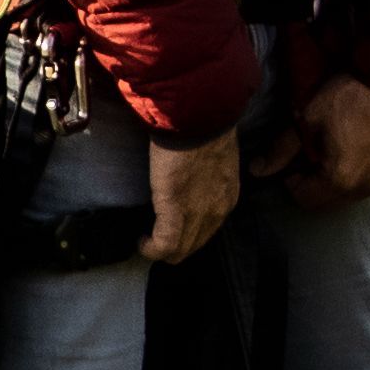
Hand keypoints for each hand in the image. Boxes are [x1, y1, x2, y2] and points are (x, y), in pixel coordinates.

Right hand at [142, 128, 242, 265]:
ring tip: (147, 240)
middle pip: (195, 245)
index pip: (208, 229)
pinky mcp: (175, 211)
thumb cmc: (204, 129)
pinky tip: (142, 242)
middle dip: (174, 246)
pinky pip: (165, 245)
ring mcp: (197, 214)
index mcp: (226, 197)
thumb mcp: (216, 159)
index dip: (189, 233)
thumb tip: (193, 177)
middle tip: (155, 236)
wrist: (198, 119)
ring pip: (180, 251)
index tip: (173, 226)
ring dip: (162, 250)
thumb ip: (208, 176)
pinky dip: (151, 249)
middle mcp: (217, 212)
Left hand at [277, 75, 369, 206]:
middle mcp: (367, 187)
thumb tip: (256, 169)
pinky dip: (366, 166)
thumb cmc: (354, 94)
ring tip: (342, 141)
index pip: (303, 198)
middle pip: (330, 199)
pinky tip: (365, 139)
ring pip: (354, 190)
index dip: (293, 177)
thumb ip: (281, 150)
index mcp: (340, 180)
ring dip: (342, 175)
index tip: (297, 155)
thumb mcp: (309, 118)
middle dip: (317, 180)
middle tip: (316, 148)